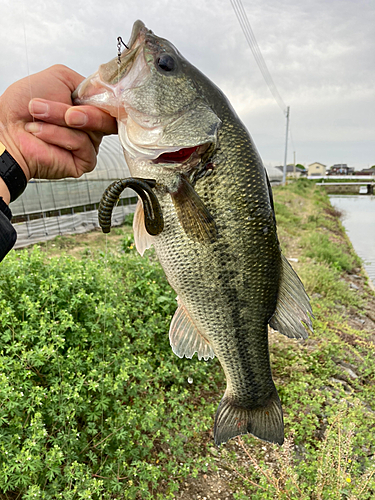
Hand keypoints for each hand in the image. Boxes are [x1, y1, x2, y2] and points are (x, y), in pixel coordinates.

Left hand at [0, 65, 116, 182]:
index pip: (111, 103)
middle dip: (83, 112)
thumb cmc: (22, 106)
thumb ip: (88, 82)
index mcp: (87, 106)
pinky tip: (42, 135)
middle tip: (65, 112)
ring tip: (39, 119)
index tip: (98, 95)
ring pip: (93, 131)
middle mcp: (90, 125)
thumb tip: (108, 91)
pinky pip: (84, 146)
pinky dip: (60, 138)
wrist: (6, 129)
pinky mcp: (84, 161)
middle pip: (106, 117)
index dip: (108, 100)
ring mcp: (88, 144)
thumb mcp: (59, 78)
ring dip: (60, 120)